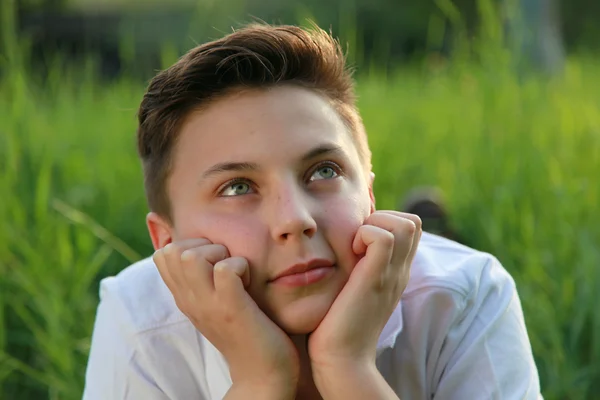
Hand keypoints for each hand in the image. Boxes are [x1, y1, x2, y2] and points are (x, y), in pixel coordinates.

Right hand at [153, 239, 298, 395]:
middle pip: (173, 250)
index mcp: (185, 297)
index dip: (191, 245)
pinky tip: (249, 283)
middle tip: (227, 267)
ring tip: (237, 274)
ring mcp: (209, 305)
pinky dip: (241, 266)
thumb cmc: (246, 331)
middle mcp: (190, 300)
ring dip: (220, 255)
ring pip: (192, 256)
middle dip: (205, 246)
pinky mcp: (232, 309)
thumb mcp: (215, 302)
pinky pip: (226, 269)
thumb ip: (204, 279)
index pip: (164, 254)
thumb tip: (202, 247)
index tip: (214, 263)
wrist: (262, 374)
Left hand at [308, 211, 420, 376]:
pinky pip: (383, 238)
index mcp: (396, 272)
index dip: (386, 221)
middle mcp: (399, 271)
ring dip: (376, 224)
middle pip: (413, 222)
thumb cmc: (338, 325)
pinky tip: (350, 253)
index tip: (360, 240)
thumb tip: (345, 247)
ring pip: (406, 224)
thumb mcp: (355, 289)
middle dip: (384, 217)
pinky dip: (364, 234)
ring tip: (355, 246)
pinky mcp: (375, 279)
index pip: (411, 228)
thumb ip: (359, 269)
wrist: (341, 359)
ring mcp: (391, 275)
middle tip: (358, 239)